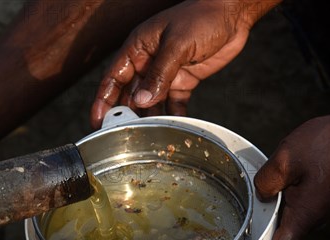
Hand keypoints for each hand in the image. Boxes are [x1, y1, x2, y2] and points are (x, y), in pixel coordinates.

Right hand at [90, 0, 278, 128]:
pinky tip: (172, 128)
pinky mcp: (183, 81)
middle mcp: (148, 62)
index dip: (103, 100)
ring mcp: (165, 73)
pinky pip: (174, 103)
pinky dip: (173, 115)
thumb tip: (142, 100)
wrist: (232, 13)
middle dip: (126, 114)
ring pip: (151, 102)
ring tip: (147, 136)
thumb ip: (159, 73)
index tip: (98, 121)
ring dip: (149, 118)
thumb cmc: (202, 17)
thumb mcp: (177, 44)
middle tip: (123, 135)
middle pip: (130, 94)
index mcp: (138, 48)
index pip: (113, 78)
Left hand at [242, 70, 329, 239]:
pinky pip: (289, 214)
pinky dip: (270, 219)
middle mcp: (309, 219)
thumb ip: (265, 181)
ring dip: (261, 237)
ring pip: (282, 229)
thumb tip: (259, 194)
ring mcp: (314, 209)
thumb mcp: (286, 159)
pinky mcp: (316, 198)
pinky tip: (257, 211)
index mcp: (301, 217)